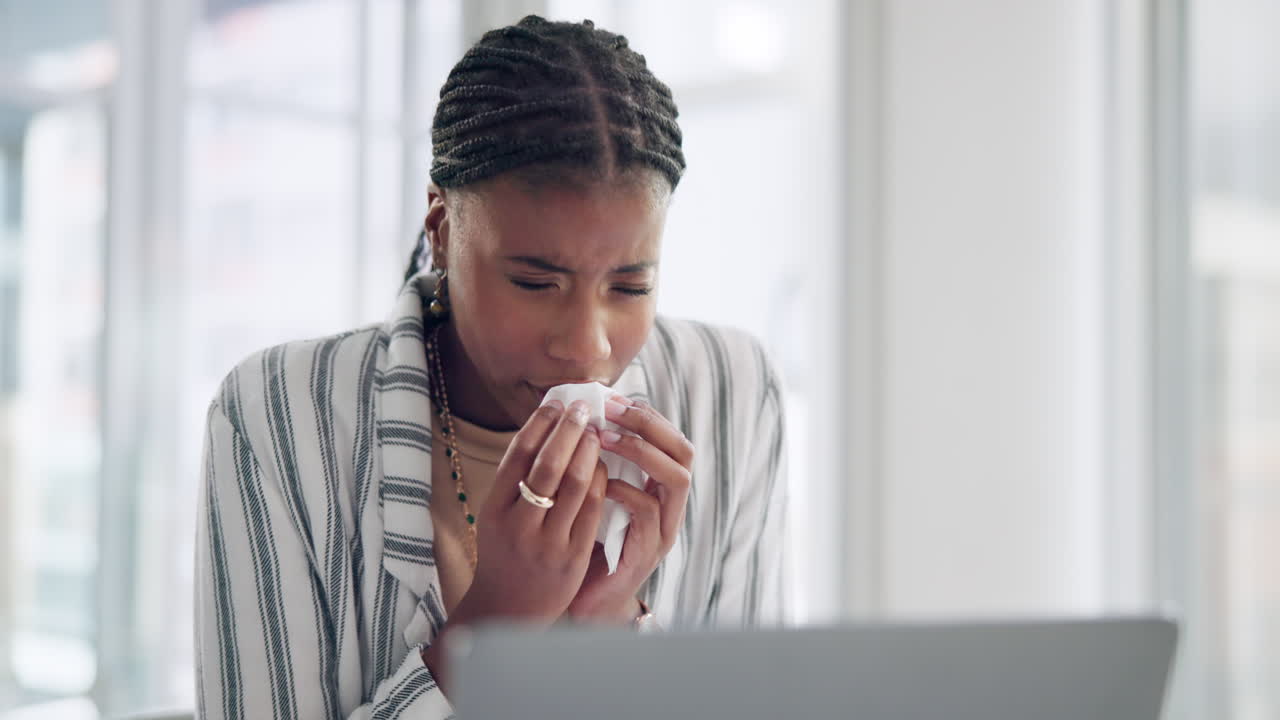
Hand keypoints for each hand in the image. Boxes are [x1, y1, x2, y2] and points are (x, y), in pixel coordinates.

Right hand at [452, 398, 609, 626]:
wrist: (508, 609)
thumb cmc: (505, 551)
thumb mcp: (497, 515)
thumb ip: (516, 477)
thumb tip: (546, 423)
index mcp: (494, 511)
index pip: (518, 455)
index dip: (540, 424)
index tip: (556, 403)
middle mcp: (519, 526)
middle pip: (548, 465)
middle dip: (568, 430)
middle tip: (581, 407)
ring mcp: (548, 543)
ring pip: (575, 484)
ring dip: (588, 450)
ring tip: (594, 431)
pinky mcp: (573, 557)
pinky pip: (593, 508)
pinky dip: (600, 479)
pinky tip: (602, 464)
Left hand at [564, 395, 692, 622]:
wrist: (584, 602)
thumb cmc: (585, 543)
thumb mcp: (592, 495)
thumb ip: (596, 463)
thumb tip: (579, 415)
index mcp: (659, 488)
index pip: (670, 438)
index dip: (646, 414)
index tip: (612, 397)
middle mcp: (670, 507)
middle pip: (684, 451)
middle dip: (650, 424)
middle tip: (612, 408)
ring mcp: (664, 530)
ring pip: (676, 478)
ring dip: (642, 452)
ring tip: (607, 438)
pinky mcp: (647, 553)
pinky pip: (648, 512)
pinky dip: (624, 490)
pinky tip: (598, 483)